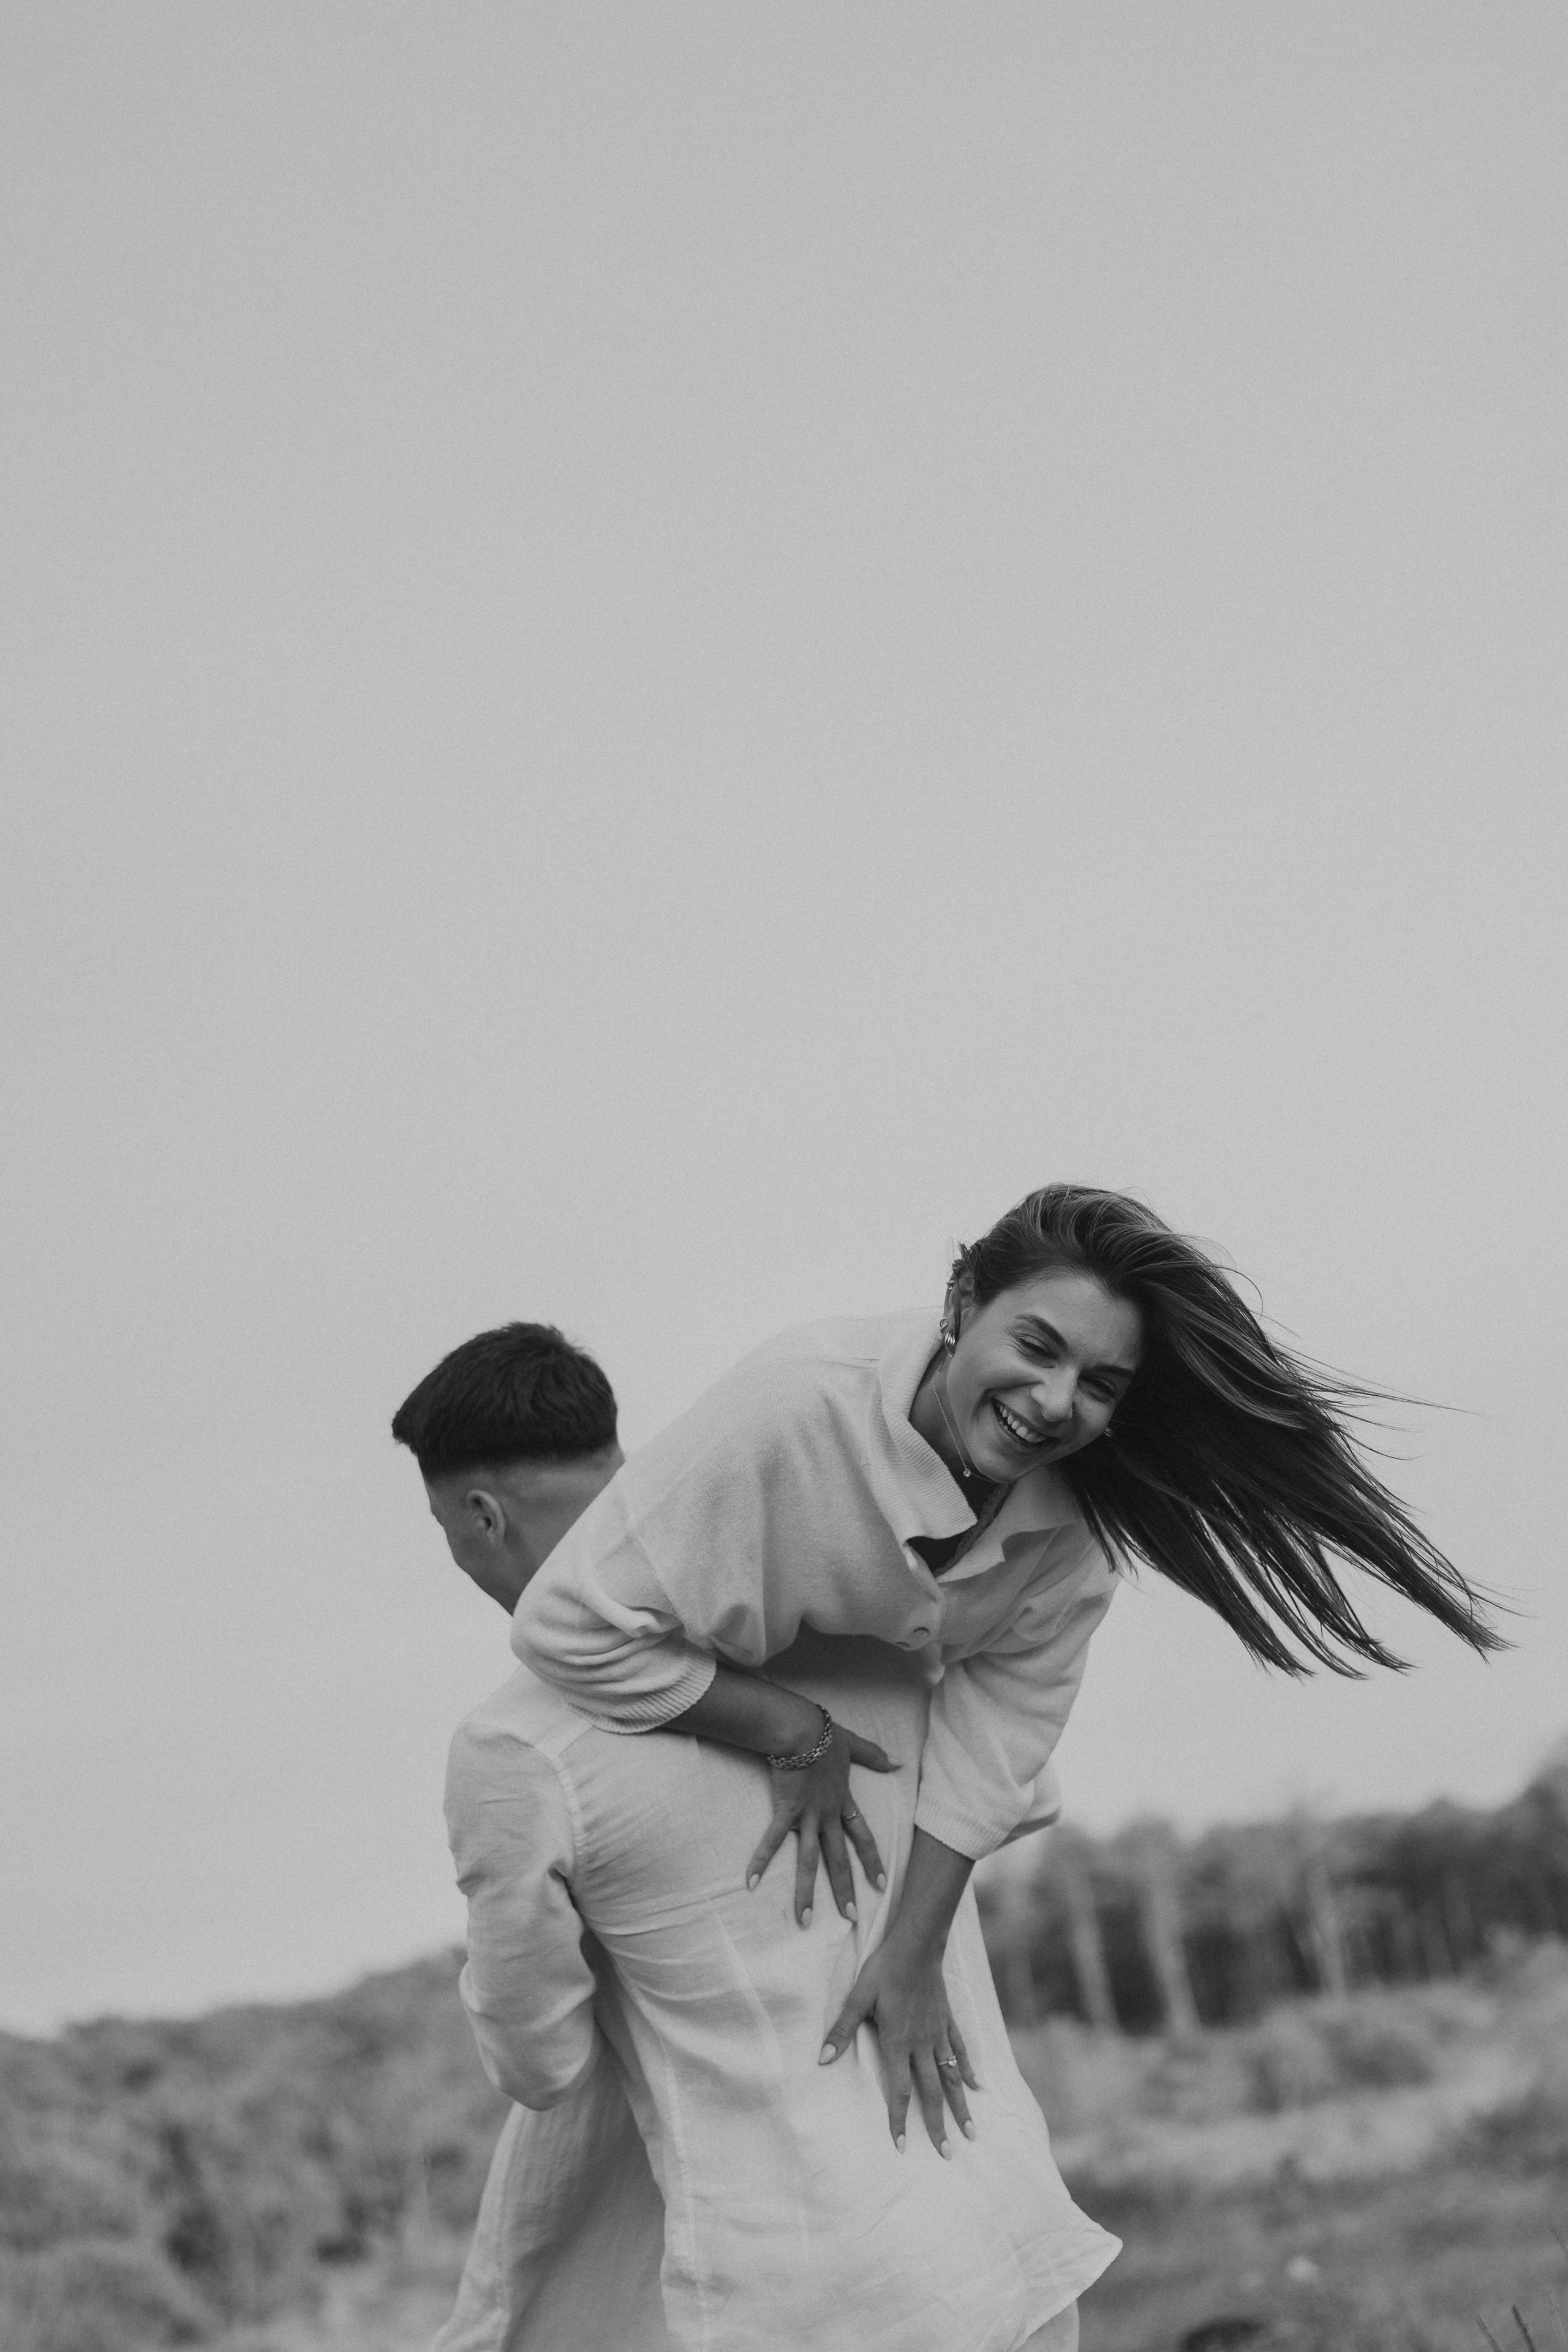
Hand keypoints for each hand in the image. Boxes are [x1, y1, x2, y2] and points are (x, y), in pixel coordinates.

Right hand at [745, 1720, 896, 1924]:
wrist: (800, 1728)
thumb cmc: (824, 1734)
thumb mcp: (853, 1745)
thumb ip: (875, 1756)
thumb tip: (899, 1761)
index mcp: (844, 1802)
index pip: (863, 1838)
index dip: (872, 1862)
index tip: (882, 1886)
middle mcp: (828, 1815)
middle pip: (839, 1859)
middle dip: (845, 1889)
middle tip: (851, 1918)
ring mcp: (807, 1816)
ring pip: (809, 1860)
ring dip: (806, 1891)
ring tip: (805, 1919)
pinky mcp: (785, 1811)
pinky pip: (772, 1841)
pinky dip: (761, 1861)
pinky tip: (751, 1882)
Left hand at [818, 1942, 978, 2154]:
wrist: (917, 1945)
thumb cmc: (884, 1969)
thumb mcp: (858, 1997)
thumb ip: (842, 2030)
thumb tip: (823, 2059)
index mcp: (898, 2042)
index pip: (899, 2090)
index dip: (899, 2120)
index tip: (903, 2147)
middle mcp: (922, 2044)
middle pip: (931, 2093)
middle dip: (937, 2126)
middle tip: (947, 2155)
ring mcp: (939, 2033)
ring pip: (951, 2077)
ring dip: (960, 2106)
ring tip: (971, 2134)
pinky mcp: (948, 2020)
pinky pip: (960, 2050)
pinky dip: (967, 2069)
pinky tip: (977, 2086)